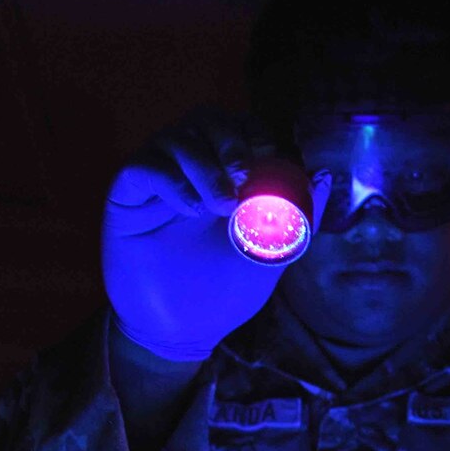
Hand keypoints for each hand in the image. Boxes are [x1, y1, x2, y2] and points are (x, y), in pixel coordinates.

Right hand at [102, 105, 287, 360]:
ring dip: (204, 166)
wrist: (181, 331)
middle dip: (230, 141)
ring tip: (219, 206)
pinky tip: (190, 209)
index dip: (254, 133)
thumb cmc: (224, 292)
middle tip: (243, 177)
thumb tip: (322, 176)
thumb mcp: (270, 254)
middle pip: (207, 119)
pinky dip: (171, 181)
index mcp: (225, 175)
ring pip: (176, 137)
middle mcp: (190, 168)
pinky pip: (144, 167)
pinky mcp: (127, 197)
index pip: (240, 128)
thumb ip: (297, 216)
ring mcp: (158, 180)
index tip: (268, 158)